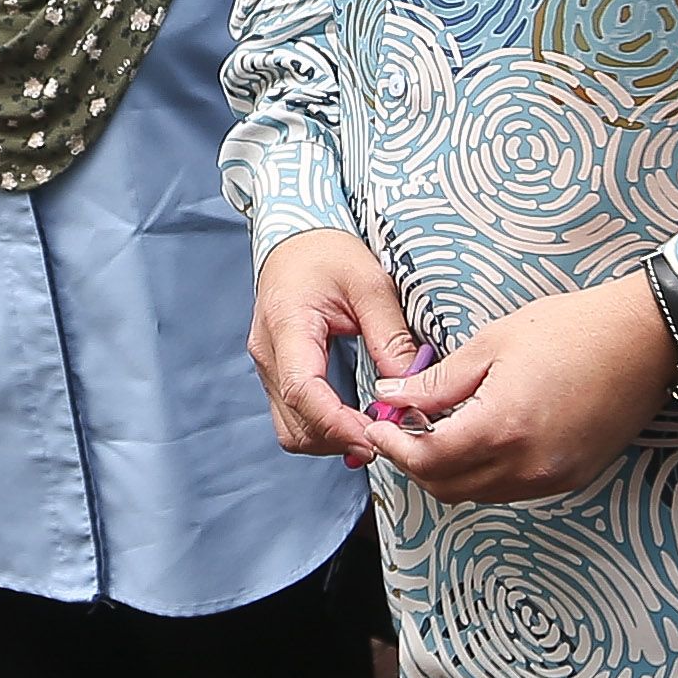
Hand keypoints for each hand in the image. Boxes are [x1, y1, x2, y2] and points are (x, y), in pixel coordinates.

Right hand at [248, 228, 425, 461]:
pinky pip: (293, 418)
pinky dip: (324, 427)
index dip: (339, 423)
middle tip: (387, 436)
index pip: (303, 391)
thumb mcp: (370, 283)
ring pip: (292, 430)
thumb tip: (410, 385)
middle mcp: (268, 353)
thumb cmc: (328, 252)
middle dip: (340, 438)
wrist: (296, 239)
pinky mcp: (276, 375)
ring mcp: (268, 367)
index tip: (376, 437)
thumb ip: (390, 336)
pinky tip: (355, 418)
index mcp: (287, 325)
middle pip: (296, 423)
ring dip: (332, 438)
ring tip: (374, 428)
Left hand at [355, 272, 676, 504]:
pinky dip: (482, 473)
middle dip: (413, 462)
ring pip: (477, 493)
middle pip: (446, 486)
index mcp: (502, 428)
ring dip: (447, 470)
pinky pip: (510, 489)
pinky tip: (478, 438)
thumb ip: (438, 381)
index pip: (426, 459)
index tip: (379, 426)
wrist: (646, 339)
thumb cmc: (574, 329)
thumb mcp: (493, 344)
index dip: (393, 445)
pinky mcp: (571, 477)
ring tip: (436, 430)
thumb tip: (392, 398)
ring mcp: (552, 477)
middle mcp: (527, 465)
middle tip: (399, 429)